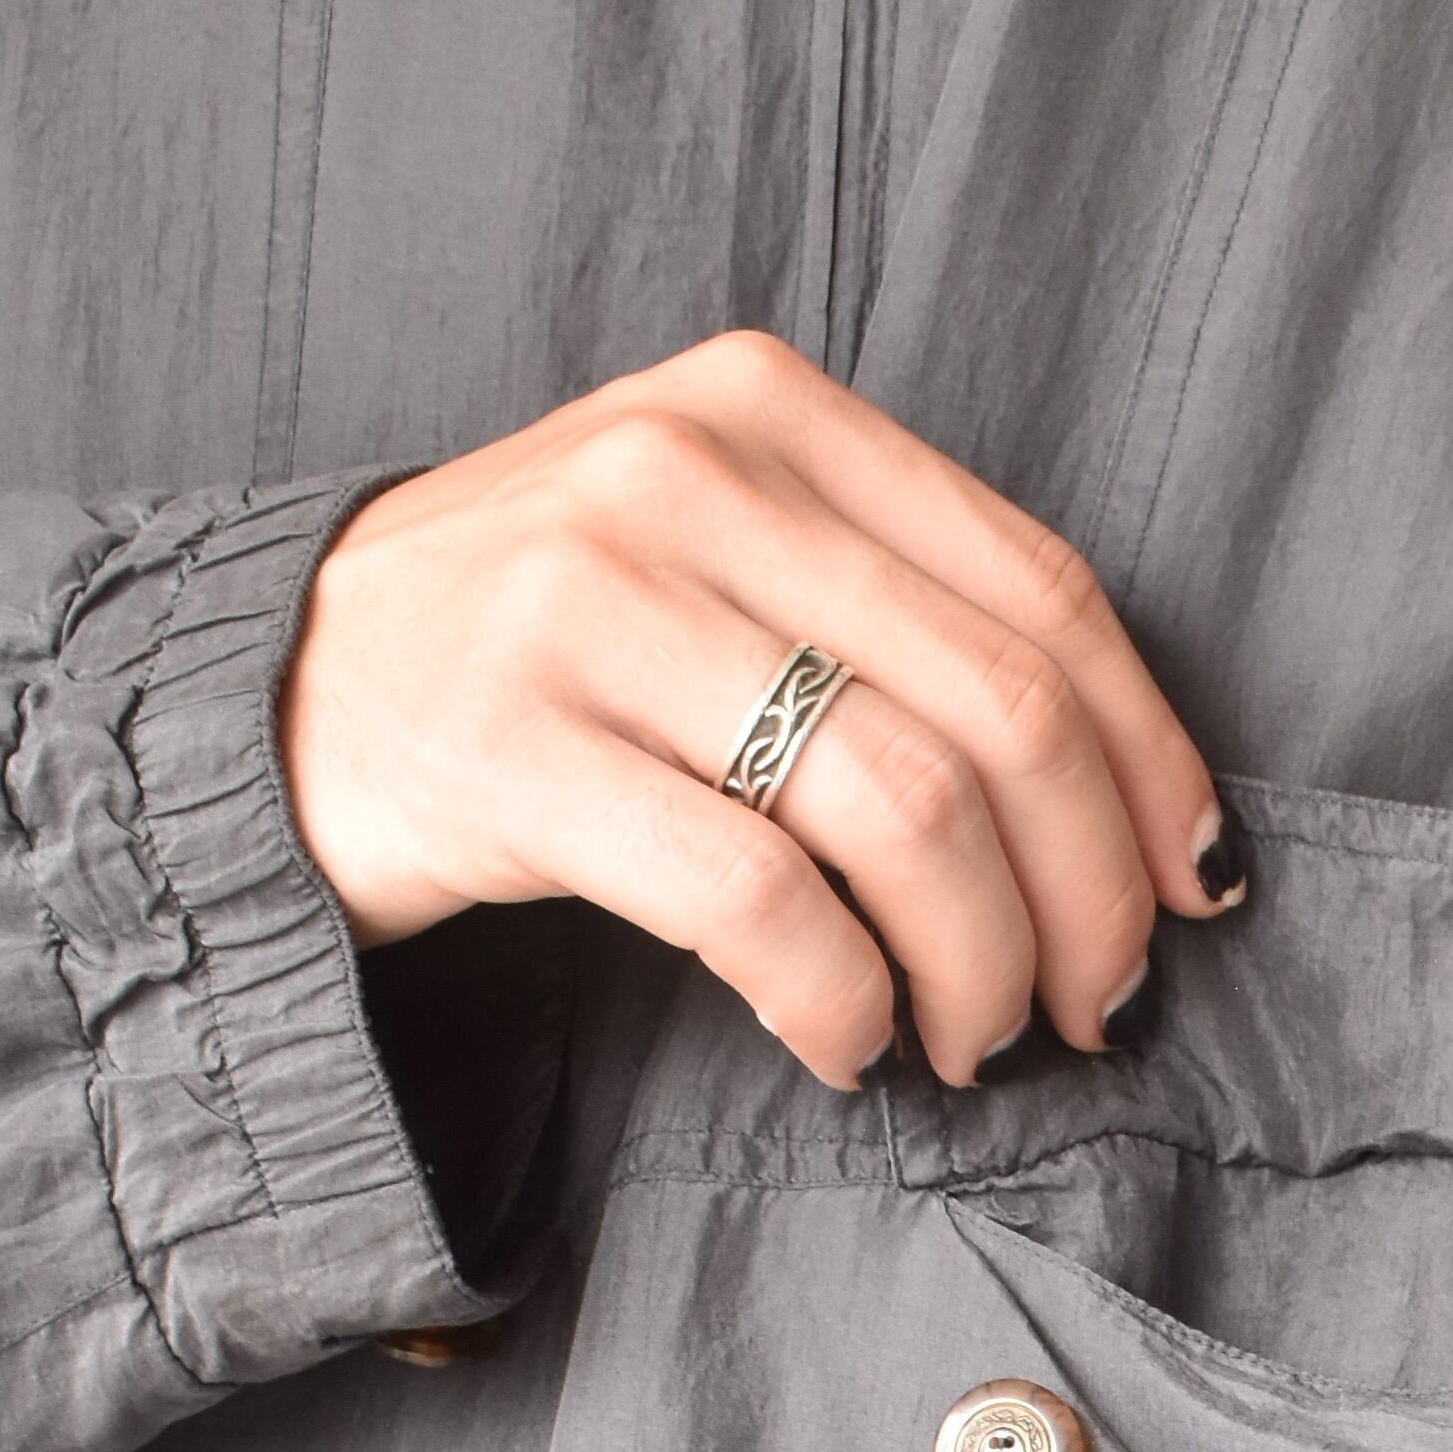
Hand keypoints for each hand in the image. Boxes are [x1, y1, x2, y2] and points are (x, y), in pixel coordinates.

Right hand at [278, 331, 1234, 1088]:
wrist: (265, 694)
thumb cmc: (540, 658)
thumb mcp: (718, 563)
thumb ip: (895, 622)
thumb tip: (1125, 812)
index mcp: (770, 407)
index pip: (1046, 595)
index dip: (1151, 767)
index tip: (1187, 892)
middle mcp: (688, 472)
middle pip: (1002, 713)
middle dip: (1085, 896)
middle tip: (1090, 1008)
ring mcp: (591, 599)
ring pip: (904, 808)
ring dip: (978, 968)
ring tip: (969, 1042)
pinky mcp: (512, 743)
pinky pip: (758, 902)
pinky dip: (843, 1003)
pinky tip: (847, 1044)